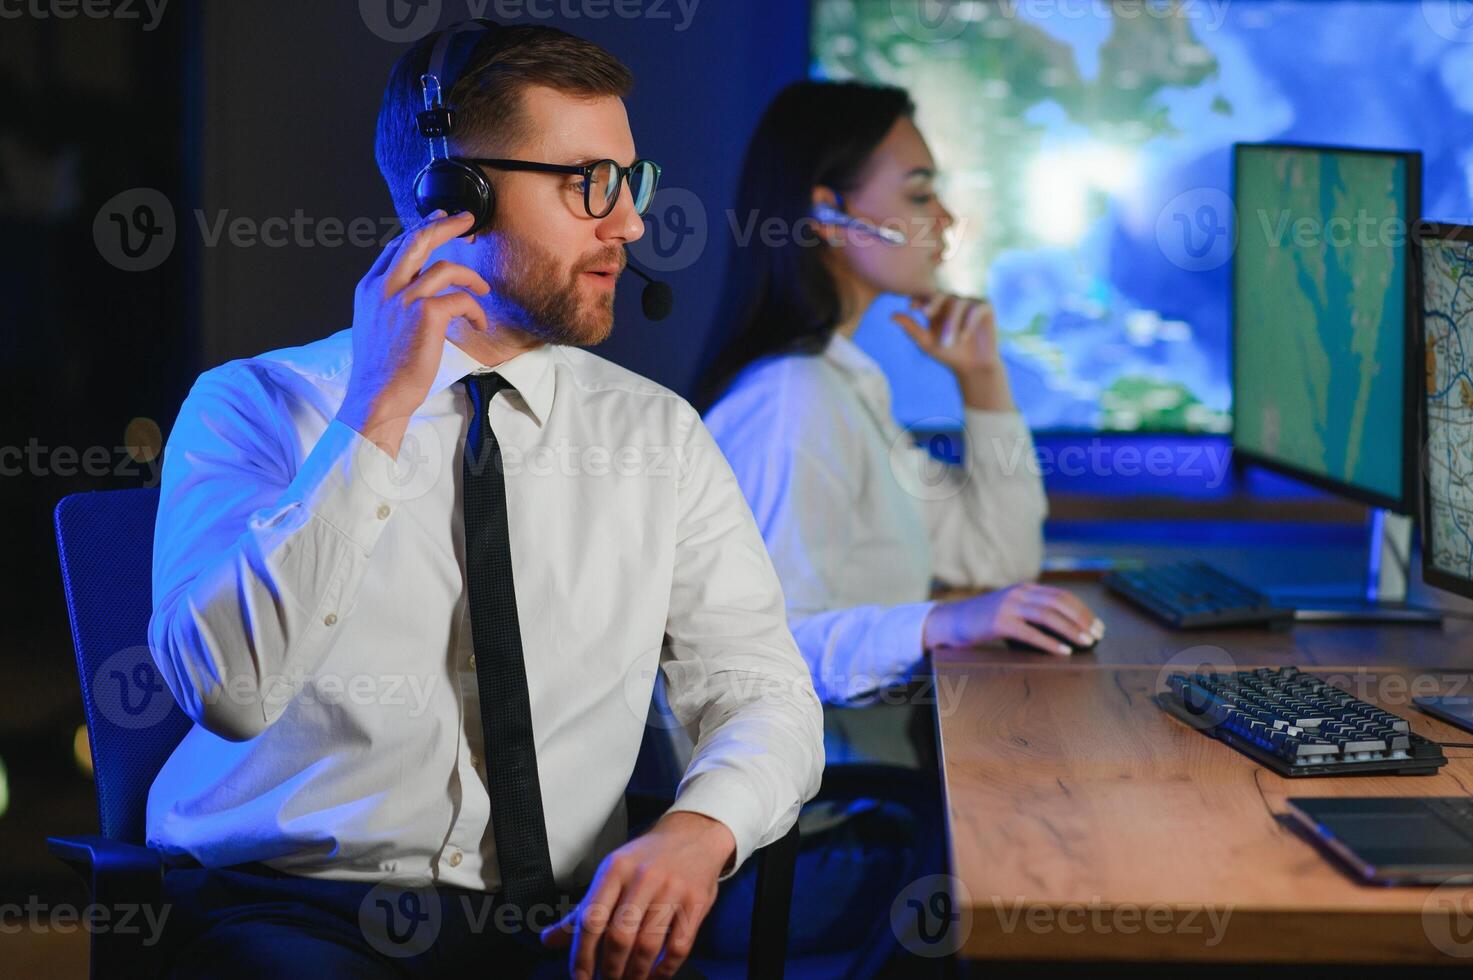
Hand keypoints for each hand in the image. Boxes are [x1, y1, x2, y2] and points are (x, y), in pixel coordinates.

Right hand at [336, 209, 490, 457]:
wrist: (377, 397)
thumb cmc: (383, 369)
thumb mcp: (377, 326)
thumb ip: (391, 303)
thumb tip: (416, 290)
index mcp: (370, 289)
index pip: (396, 247)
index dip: (420, 229)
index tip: (439, 218)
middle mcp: (384, 288)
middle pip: (417, 240)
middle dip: (445, 224)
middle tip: (467, 218)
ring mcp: (403, 300)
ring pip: (445, 267)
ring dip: (471, 277)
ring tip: (483, 289)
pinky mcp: (425, 315)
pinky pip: (461, 299)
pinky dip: (475, 309)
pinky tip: (479, 323)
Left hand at [541, 811, 734, 979]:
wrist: (693, 833)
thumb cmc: (647, 858)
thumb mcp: (611, 873)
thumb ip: (583, 910)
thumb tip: (549, 941)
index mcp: (615, 869)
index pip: (591, 918)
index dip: (582, 954)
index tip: (580, 977)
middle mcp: (643, 877)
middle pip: (620, 935)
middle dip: (610, 969)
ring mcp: (672, 889)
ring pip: (648, 944)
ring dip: (636, 973)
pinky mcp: (696, 901)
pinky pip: (679, 945)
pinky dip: (666, 969)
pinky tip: (656, 974)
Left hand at [892, 293, 1013, 410]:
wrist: (973, 368)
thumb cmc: (948, 355)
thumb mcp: (926, 342)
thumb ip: (911, 328)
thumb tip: (891, 316)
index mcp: (939, 307)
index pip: (928, 295)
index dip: (920, 298)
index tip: (912, 308)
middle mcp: (955, 301)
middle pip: (943, 295)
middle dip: (934, 304)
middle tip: (925, 314)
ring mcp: (971, 303)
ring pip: (959, 303)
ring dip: (952, 322)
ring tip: (948, 342)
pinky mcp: (986, 308)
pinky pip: (976, 309)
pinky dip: (969, 322)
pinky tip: (964, 337)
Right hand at [923, 583, 1103, 655]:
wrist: (949, 622)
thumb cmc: (982, 621)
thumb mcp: (1009, 608)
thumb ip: (1031, 611)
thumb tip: (1063, 627)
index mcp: (1024, 588)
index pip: (1062, 595)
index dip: (1083, 610)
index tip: (1097, 625)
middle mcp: (1019, 593)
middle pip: (1060, 603)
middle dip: (1083, 619)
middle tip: (1098, 635)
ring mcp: (1008, 607)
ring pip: (1049, 615)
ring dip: (1072, 630)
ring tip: (1087, 643)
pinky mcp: (999, 623)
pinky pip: (1031, 633)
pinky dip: (1050, 643)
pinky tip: (1063, 652)